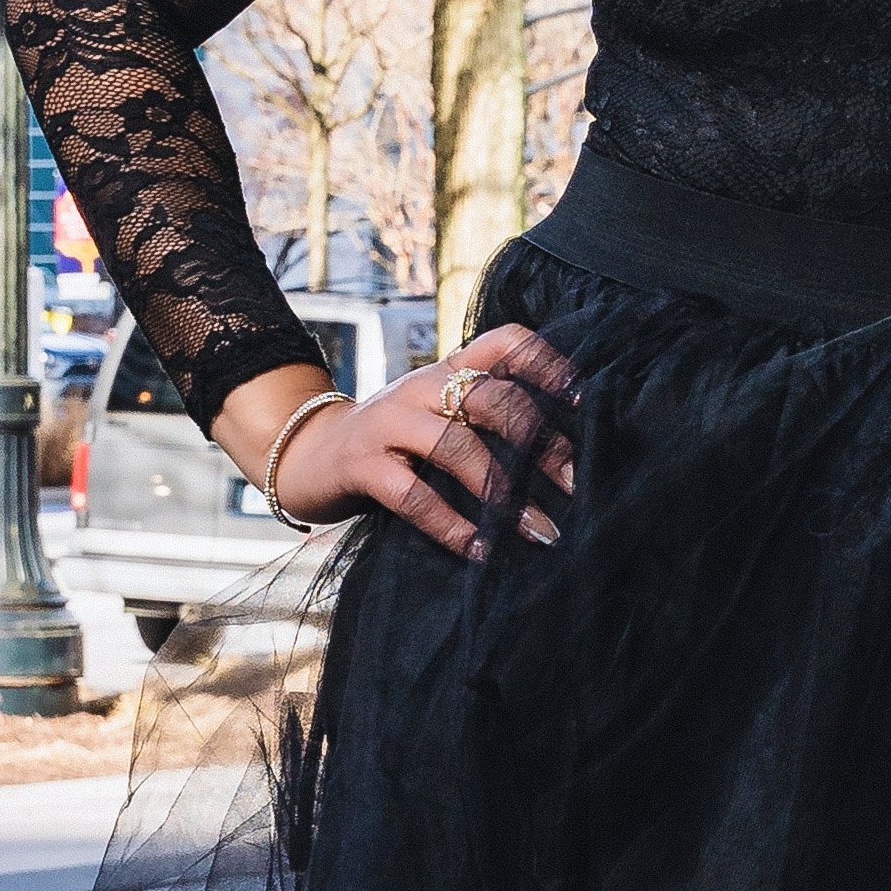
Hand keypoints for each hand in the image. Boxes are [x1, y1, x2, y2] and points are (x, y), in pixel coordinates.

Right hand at [213, 323, 578, 561]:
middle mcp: (420, 387)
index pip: (504, 342)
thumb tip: (566, 460)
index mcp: (447, 369)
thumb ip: (485, 420)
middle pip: (490, 397)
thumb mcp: (439, 415)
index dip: (547, 363)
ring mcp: (388, 423)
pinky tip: (480, 549)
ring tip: (539, 529)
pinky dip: (451, 525)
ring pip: (456, 446)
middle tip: (573, 482)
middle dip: (538, 440)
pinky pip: (413, 494)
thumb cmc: (393, 443)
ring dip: (503, 493)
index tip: (584, 399)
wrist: (306, 456)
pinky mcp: (362, 465)